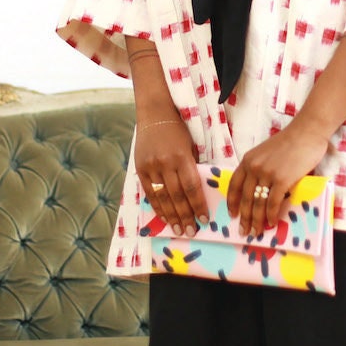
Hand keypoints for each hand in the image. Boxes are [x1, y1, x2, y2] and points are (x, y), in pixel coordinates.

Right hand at [134, 119, 207, 237]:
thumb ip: (192, 167)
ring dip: (171, 216)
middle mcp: (165, 164)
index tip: (204, 220)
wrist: (154, 113)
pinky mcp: (141, 169)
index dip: (198, 205)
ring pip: (163, 198)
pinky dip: (157, 207)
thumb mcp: (191, 145)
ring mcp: (151, 167)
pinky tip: (164, 218)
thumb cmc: (178, 129)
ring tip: (178, 230)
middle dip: (185, 216)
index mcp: (182, 157)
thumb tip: (198, 192)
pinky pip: (150, 193)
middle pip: (177, 196)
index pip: (191, 187)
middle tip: (191, 231)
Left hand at [227, 122, 329, 237]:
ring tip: (256, 232)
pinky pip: (273, 203)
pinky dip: (272, 215)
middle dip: (244, 218)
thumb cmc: (289, 142)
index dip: (232, 202)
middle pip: (246, 198)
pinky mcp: (282, 180)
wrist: (306, 132)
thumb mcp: (265, 153)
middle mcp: (254, 167)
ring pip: (258, 203)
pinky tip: (272, 223)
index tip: (232, 215)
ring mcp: (267, 174)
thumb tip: (258, 191)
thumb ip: (259, 168)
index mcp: (248, 160)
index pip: (234, 185)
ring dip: (257, 221)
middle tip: (244, 231)